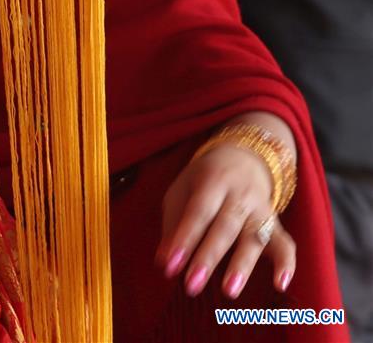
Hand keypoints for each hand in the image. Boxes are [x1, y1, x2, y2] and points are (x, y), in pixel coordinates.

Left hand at [155, 144, 295, 298]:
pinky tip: (281, 283)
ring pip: (254, 238)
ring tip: (229, 291)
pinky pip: (284, 243)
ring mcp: (260, 209)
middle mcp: (239, 195)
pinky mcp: (275, 222)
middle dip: (208, 258)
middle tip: (192, 285)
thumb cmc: (203, 180)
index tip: (170, 267)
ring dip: (241, 266)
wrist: (244, 157)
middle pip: (224, 228)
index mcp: (212, 182)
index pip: (198, 213)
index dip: (184, 240)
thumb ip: (173, 224)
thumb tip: (164, 262)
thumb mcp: (182, 190)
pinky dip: (286, 263)